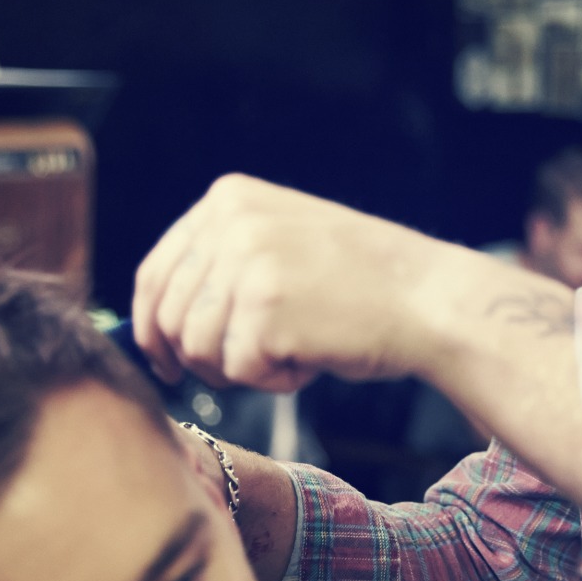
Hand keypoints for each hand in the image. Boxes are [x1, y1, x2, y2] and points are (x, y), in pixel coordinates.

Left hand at [132, 174, 466, 392]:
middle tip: (243, 368)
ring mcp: (246, 263)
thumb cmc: (360, 284)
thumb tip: (153, 324)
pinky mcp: (265, 310)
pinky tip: (310, 360)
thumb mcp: (281, 241)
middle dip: (197, 357)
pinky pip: (238, 372)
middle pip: (168, 316)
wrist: (429, 299)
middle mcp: (231, 222)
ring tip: (291, 353)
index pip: (154, 272)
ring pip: (196, 349)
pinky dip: (274, 382)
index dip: (151, 328)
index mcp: (229, 198)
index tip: (164, 362)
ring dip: (241, 369)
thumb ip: (221, 261)